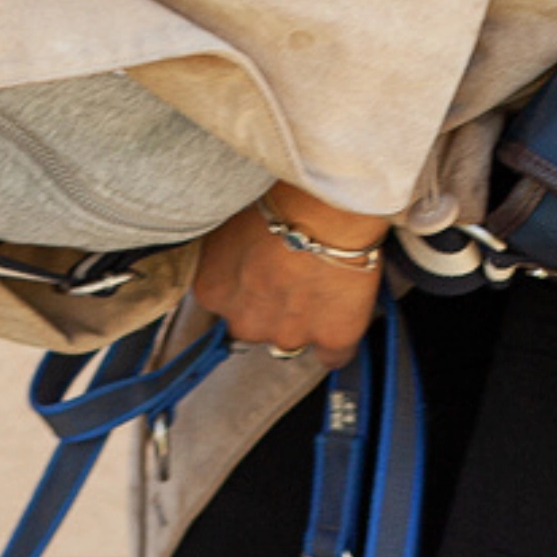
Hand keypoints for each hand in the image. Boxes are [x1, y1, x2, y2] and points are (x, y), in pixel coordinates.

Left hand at [192, 185, 387, 370]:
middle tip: (292, 276)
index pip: (224, 301)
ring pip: (291, 340)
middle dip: (269, 309)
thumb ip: (225, 253)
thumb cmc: (276, 201)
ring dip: (302, 322)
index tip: (263, 268)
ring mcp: (287, 335)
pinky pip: (333, 356)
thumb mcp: (229, 222)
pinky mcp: (330, 339)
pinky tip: (343, 319)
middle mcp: (244, 322)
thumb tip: (236, 254)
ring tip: (322, 287)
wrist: (325, 207)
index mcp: (213, 291)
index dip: (246, 284)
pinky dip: (337, 341)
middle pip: (254, 326)